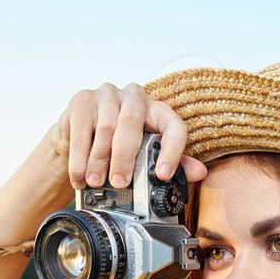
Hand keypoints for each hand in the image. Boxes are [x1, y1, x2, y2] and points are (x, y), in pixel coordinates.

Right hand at [44, 82, 209, 193]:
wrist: (82, 133)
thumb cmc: (119, 145)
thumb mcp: (146, 154)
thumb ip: (173, 163)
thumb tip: (200, 172)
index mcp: (157, 111)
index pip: (173, 126)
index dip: (171, 151)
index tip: (163, 175)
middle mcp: (135, 97)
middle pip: (133, 121)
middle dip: (125, 156)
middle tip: (119, 182)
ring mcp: (107, 95)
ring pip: (106, 126)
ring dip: (99, 160)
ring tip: (95, 182)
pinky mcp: (82, 100)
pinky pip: (81, 130)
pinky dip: (79, 158)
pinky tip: (79, 176)